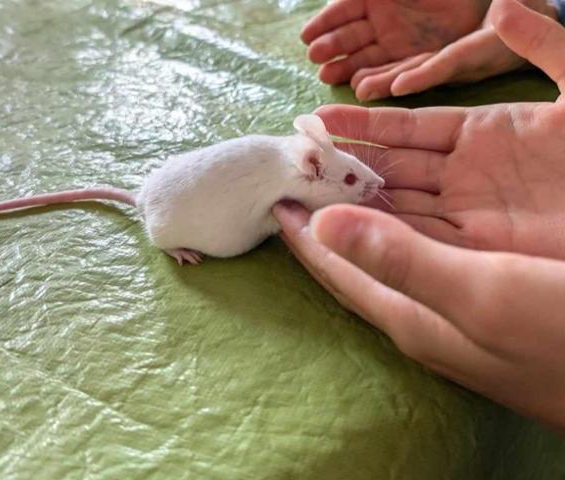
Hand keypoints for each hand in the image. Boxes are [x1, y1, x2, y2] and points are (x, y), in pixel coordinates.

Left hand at [273, 201, 564, 431]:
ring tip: (341, 173)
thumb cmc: (562, 335)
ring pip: (393, 243)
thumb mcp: (481, 296)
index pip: (335, 269)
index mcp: (409, 313)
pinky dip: (409, 211)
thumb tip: (321, 223)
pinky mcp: (486, 282)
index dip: (302, 233)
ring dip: (364, 209)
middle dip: (326, 216)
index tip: (272, 194)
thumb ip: (402, 260)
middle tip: (300, 174)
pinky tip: (411, 194)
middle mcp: (423, 305)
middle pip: (357, 256)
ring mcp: (456, 294)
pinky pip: (429, 238)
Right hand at [316, 0, 564, 258]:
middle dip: (345, 162)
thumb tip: (501, 6)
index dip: (364, 122)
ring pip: (397, 204)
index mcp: (481, 133)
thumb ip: (544, 43)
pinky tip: (347, 225)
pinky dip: (383, 233)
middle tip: (298, 155)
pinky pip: (419, 240)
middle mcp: (464, 175)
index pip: (406, 126)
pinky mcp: (476, 250)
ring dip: (354, 198)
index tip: (320, 117)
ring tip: (308, 189)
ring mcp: (467, 214)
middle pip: (391, 167)